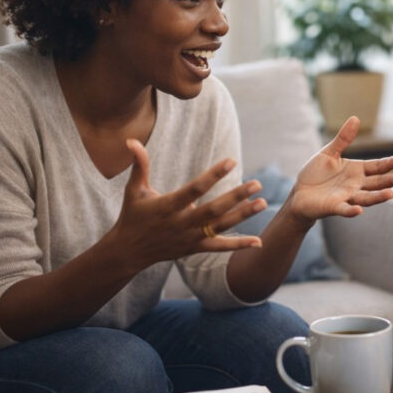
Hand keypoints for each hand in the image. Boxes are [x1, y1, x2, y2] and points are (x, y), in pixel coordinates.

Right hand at [111, 139, 266, 267]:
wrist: (129, 251)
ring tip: (262, 203)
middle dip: (236, 196)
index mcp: (168, 206)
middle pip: (214, 209)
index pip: (194, 189)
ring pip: (220, 226)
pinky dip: (239, 245)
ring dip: (243, 216)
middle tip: (257, 184)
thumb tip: (132, 140)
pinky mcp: (195, 248)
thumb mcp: (134, 190)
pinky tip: (259, 242)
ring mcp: (190, 237)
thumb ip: (139, 165)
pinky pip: (219, 247)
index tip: (231, 161)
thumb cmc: (133, 215)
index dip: (213, 175)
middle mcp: (181, 223)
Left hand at [285, 116, 392, 222]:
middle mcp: (356, 185)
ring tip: (391, 194)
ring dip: (378, 197)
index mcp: (357, 171)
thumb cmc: (316, 174)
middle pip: (377, 183)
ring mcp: (347, 197)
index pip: (377, 167)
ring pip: (366, 198)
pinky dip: (352, 211)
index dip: (388, 164)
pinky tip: (359, 210)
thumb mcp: (329, 153)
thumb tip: (356, 118)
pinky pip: (345, 209)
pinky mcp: (334, 207)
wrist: (300, 193)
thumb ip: (343, 139)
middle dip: (391, 181)